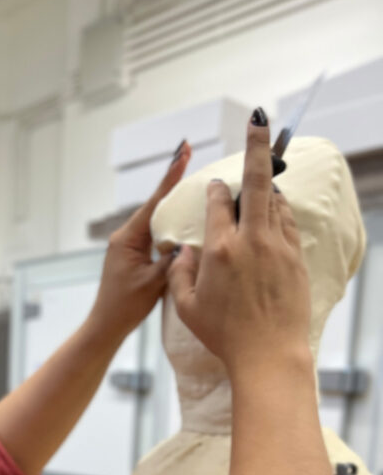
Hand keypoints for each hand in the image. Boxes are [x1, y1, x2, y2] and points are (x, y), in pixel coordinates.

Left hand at [89, 141, 190, 340]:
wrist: (106, 325)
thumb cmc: (125, 306)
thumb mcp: (154, 282)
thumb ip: (172, 259)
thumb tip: (190, 240)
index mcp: (128, 238)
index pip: (154, 201)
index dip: (170, 176)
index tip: (182, 151)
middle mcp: (125, 236)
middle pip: (155, 205)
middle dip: (173, 183)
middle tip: (189, 157)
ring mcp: (128, 245)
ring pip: (155, 219)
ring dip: (172, 204)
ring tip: (192, 185)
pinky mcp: (132, 254)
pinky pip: (153, 233)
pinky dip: (168, 224)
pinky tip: (183, 220)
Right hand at [168, 117, 311, 379]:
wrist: (268, 354)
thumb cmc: (225, 335)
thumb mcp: (187, 308)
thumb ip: (180, 275)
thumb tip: (182, 252)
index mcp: (219, 249)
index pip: (218, 203)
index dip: (216, 189)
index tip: (214, 185)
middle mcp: (251, 240)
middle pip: (255, 182)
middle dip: (256, 147)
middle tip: (258, 120)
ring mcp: (277, 246)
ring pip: (275, 201)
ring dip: (267, 186)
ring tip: (262, 178)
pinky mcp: (295, 258)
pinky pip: (288, 223)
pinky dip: (281, 210)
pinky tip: (277, 209)